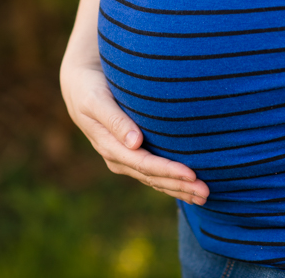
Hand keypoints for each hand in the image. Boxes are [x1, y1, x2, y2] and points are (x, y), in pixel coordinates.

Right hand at [59, 56, 209, 205]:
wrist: (78, 87)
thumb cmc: (89, 88)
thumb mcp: (97, 100)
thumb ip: (115, 120)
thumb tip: (135, 142)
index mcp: (109, 146)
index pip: (144, 163)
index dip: (168, 170)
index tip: (192, 174)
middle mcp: (116, 157)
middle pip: (152, 177)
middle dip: (179, 186)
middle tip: (206, 192)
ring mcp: (123, 159)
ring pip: (154, 179)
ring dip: (178, 189)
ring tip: (204, 195)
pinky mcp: (130, 155)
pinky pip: (152, 174)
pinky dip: (171, 181)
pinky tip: (188, 187)